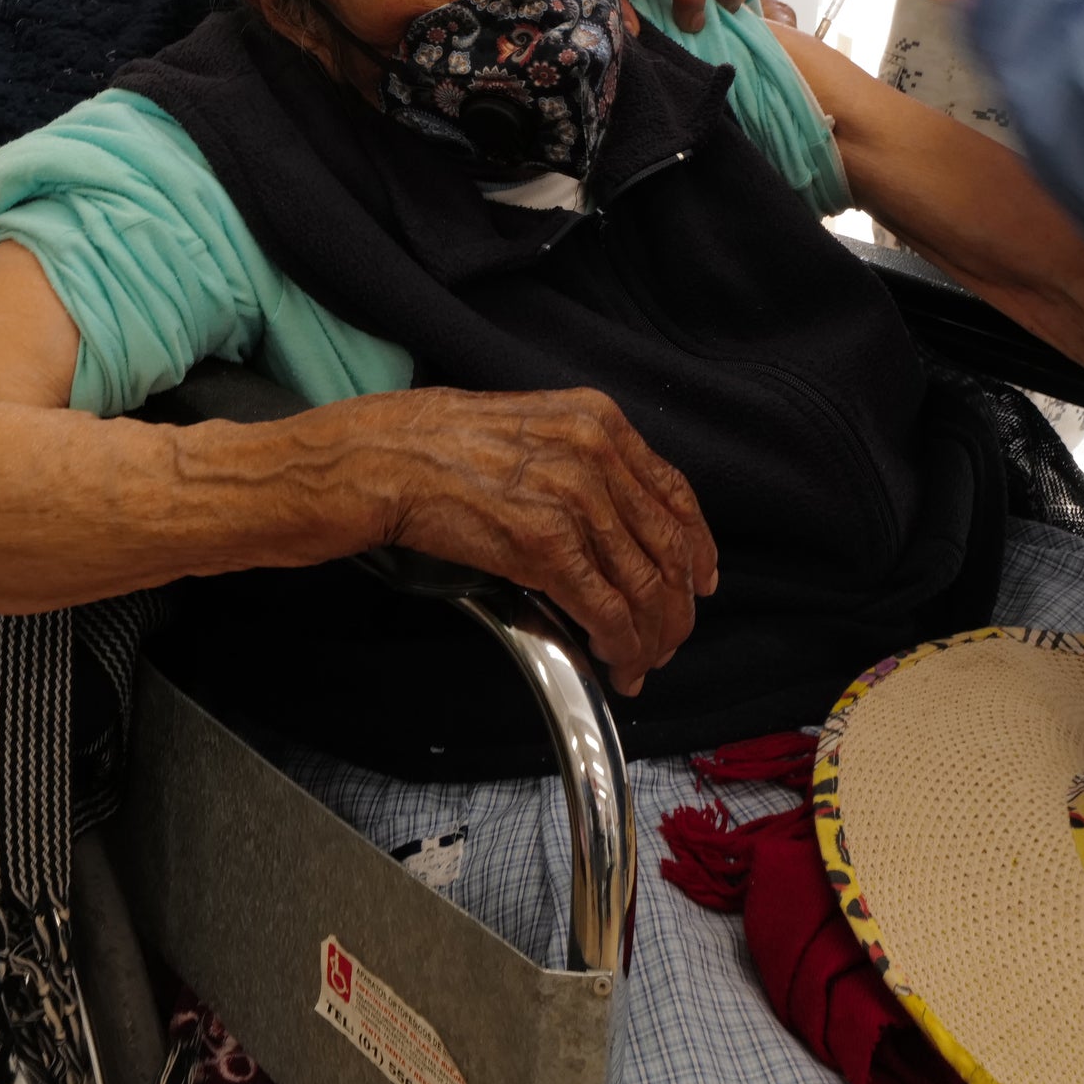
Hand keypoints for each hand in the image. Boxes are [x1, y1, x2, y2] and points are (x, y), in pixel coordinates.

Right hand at [318, 386, 718, 694]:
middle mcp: (597, 454)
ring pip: (645, 586)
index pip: (674, 493)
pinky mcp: (547, 545)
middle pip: (669, 546)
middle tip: (668, 639)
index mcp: (598, 421)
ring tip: (641, 663)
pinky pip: (607, 609)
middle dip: (676, 606)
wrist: (382, 457)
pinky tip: (616, 663)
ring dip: (652, 636)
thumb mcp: (526, 427)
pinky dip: (621, 646)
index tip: (702, 578)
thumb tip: (606, 515)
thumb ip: (575, 460)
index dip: (698, 546)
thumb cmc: (433, 443)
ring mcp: (576, 499)